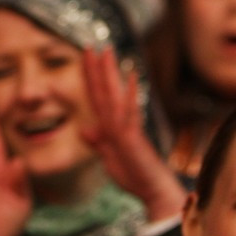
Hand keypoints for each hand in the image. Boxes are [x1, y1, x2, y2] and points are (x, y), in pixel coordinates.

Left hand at [81, 47, 184, 221]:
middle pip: (105, 89)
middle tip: (90, 44)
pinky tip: (132, 77)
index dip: (88, 77)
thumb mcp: (108, 157)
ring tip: (107, 52)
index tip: (82, 57)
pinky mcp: (134, 136)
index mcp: (110, 125)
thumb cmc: (134, 174)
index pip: (96, 96)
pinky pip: (131, 113)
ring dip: (111, 73)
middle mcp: (119, 121)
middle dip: (97, 67)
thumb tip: (85, 129)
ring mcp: (127, 126)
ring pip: (115, 95)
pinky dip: (130, 95)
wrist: (153, 190)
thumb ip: (98, 142)